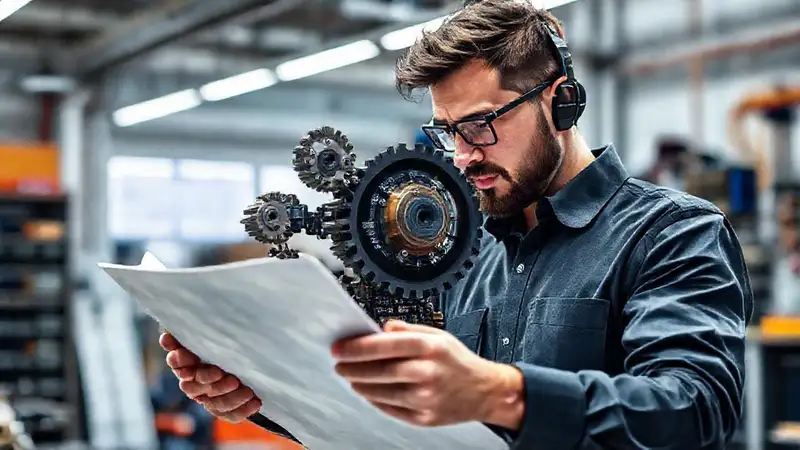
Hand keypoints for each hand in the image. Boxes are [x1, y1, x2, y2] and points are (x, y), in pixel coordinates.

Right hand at [160, 332, 261, 421]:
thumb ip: (187, 336)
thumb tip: (167, 337)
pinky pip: (229, 414)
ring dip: (232, 398)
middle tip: (233, 379)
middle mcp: (191, 382)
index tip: (195, 358)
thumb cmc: (219, 342)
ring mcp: (206, 397)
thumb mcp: (205, 335)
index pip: (176, 362)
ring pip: (215, 403)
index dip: (182, 360)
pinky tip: (256, 402)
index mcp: (183, 362)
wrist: (240, 357)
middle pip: (195, 387)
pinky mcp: (220, 409)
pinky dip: (242, 410)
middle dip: (213, 383)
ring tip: (248, 391)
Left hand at [331, 320, 523, 427]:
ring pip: (381, 392)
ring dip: (361, 385)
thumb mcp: (438, 336)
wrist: (485, 392)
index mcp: (430, 347)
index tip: (339, 348)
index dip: (357, 347)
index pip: (385, 345)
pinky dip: (375, 400)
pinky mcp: (424, 418)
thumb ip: (408, 330)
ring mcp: (425, 398)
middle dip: (353, 368)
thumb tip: (381, 329)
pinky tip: (369, 391)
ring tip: (351, 377)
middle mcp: (427, 372)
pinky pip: (391, 409)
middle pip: (380, 371)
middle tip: (339, 364)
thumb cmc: (458, 361)